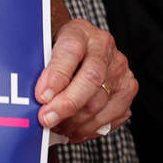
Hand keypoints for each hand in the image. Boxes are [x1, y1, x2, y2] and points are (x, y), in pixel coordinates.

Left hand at [35, 18, 136, 143]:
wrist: (75, 52)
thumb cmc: (54, 55)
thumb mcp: (41, 52)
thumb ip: (38, 71)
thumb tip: (35, 100)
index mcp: (80, 33)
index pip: (71, 51)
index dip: (57, 76)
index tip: (41, 97)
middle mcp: (104, 49)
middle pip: (91, 79)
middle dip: (66, 104)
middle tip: (46, 119)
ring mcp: (119, 69)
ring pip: (100, 102)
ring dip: (74, 121)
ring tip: (56, 126)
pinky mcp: (127, 90)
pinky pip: (111, 117)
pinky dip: (88, 129)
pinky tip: (72, 128)